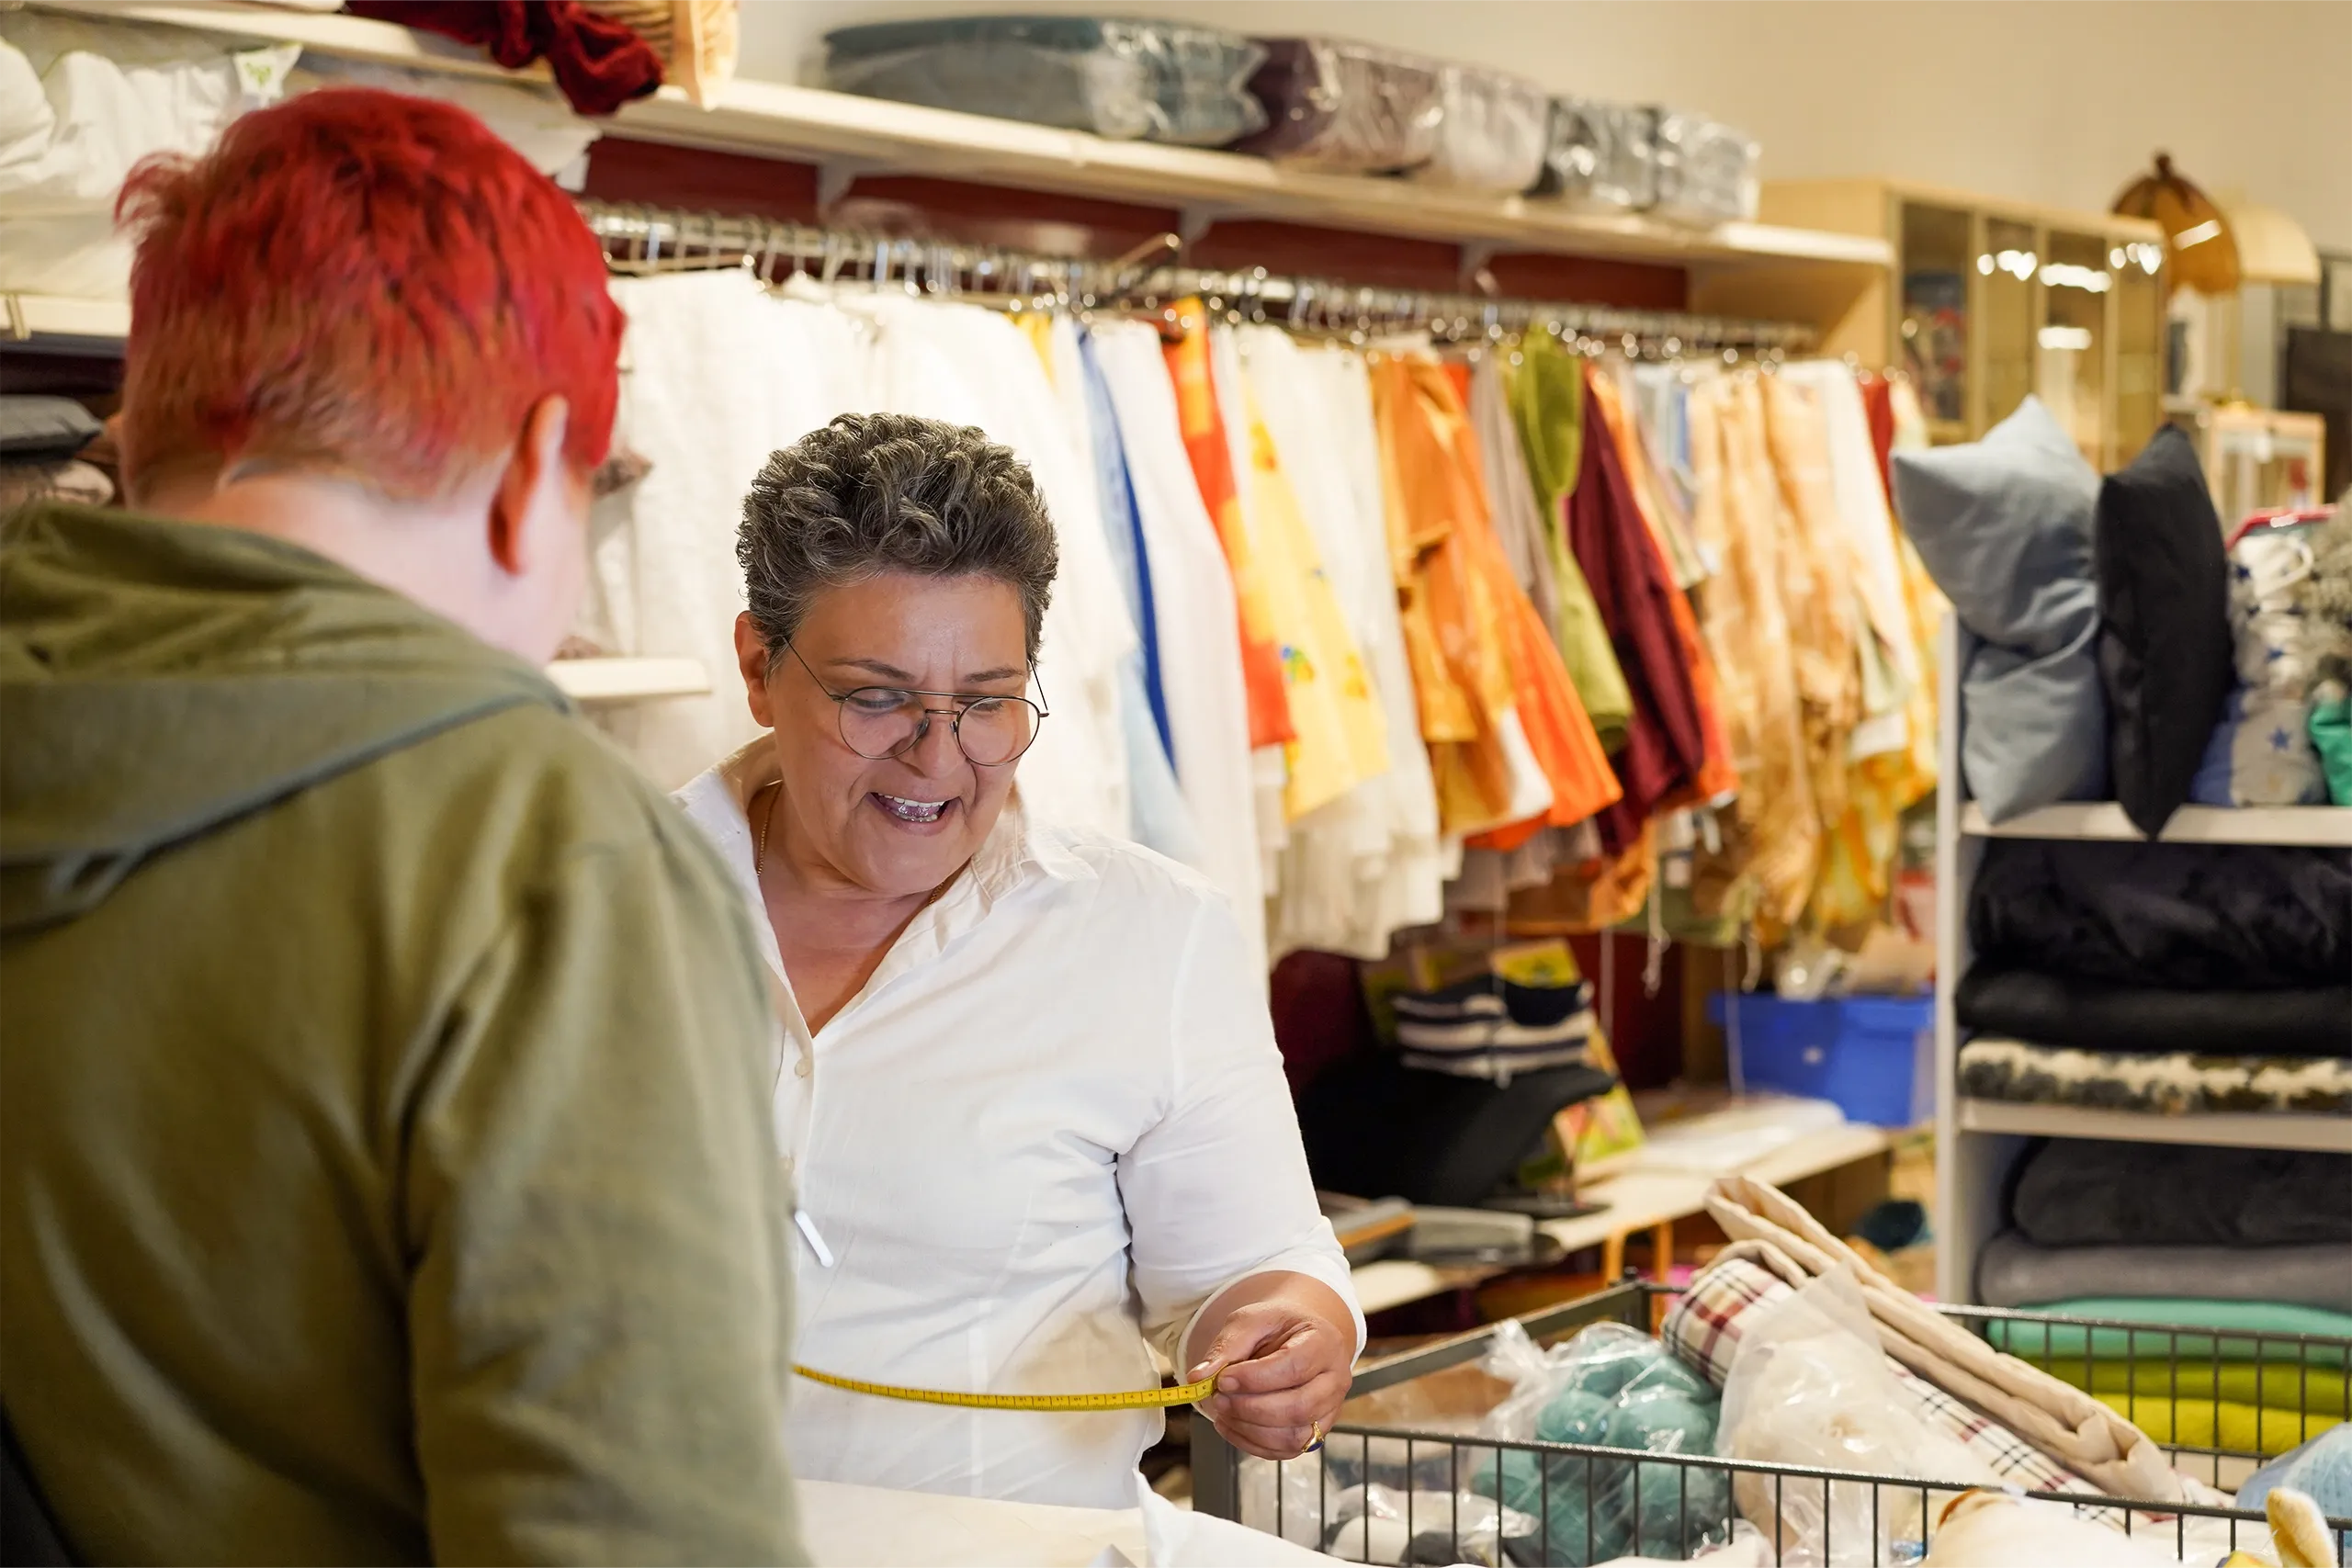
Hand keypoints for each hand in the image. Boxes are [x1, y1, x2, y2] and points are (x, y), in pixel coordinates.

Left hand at [1188, 1281, 1354, 1460]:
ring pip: (1294, 1437)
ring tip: (1222, 1411)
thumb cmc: (1277, 1327)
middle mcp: (1335, 1380)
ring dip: (1250, 1429)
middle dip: (1251, 1409)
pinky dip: (1252, 1443)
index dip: (1255, 1378)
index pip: (1294, 1367)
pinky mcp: (1315, 1433)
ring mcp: (1329, 1411)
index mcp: (1324, 1342)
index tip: (1223, 1379)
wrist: (1296, 1338)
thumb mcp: (1250, 1321)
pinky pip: (1285, 1451)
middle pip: (1298, 1408)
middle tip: (1218, 1398)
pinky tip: (1231, 1425)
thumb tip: (1199, 1377)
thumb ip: (1227, 1347)